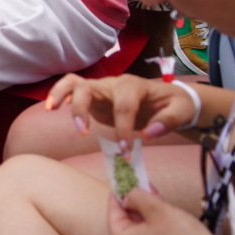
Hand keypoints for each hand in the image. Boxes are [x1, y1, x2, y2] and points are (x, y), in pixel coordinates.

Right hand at [45, 74, 199, 143]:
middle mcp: (113, 82)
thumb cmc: (175, 104)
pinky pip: (71, 88)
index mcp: (134, 85)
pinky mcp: (94, 96)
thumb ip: (168, 121)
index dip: (123, 129)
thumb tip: (148, 133)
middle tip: (83, 135)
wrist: (169, 99)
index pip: (123, 105)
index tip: (125, 151)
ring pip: (74, 82)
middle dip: (82, 110)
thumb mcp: (182, 111)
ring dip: (61, 95)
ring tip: (52, 110)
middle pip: (89, 88)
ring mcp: (101, 87)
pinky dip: (59, 94)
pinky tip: (52, 108)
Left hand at [107, 187, 227, 234]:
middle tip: (147, 185)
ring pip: (138, 231)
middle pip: (126, 221)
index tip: (126, 176)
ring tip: (159, 199)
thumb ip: (136, 196)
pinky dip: (154, 229)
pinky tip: (166, 218)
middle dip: (137, 203)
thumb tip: (128, 194)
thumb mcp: (157, 208)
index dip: (121, 191)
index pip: (113, 210)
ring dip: (147, 214)